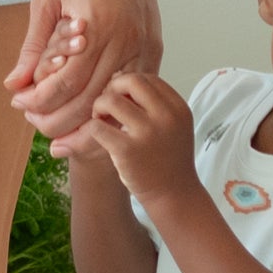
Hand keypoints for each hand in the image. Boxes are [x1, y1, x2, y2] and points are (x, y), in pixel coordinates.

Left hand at [5, 0, 159, 141]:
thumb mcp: (47, 0)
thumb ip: (33, 47)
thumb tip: (13, 84)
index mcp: (98, 25)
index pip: (66, 83)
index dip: (39, 100)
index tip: (19, 102)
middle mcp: (126, 41)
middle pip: (90, 101)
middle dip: (58, 119)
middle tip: (33, 121)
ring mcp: (145, 47)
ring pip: (114, 104)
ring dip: (84, 124)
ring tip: (58, 129)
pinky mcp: (154, 50)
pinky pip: (131, 93)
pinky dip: (109, 111)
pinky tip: (88, 118)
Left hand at [75, 70, 198, 207]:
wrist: (174, 195)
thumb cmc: (169, 158)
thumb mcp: (174, 125)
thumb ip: (154, 103)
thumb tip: (118, 77)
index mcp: (178, 108)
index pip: (149, 78)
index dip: (130, 84)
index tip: (123, 98)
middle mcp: (166, 117)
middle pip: (131, 81)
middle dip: (113, 88)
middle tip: (108, 103)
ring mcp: (147, 134)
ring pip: (111, 100)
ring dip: (99, 106)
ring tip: (100, 119)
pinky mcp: (127, 151)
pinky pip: (98, 127)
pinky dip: (93, 128)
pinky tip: (99, 135)